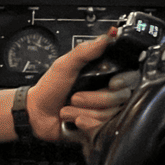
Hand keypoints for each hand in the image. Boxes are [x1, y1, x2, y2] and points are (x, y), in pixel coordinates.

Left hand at [26, 26, 135, 144]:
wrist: (36, 114)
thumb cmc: (49, 88)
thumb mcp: (65, 65)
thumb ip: (85, 51)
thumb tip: (105, 37)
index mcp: (101, 75)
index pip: (128, 77)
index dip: (123, 81)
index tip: (113, 83)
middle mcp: (105, 92)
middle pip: (120, 97)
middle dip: (94, 98)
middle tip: (75, 97)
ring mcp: (102, 111)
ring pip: (109, 113)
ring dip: (84, 111)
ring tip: (70, 107)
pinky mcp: (97, 127)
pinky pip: (101, 127)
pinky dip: (85, 123)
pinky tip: (74, 120)